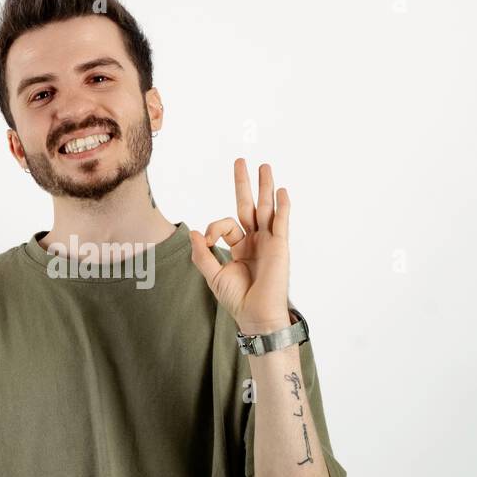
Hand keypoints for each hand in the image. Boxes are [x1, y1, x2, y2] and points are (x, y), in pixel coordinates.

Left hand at [189, 158, 292, 333]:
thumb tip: (193, 231)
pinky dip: (283, 206)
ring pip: (266, 208)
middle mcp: (256, 241)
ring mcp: (269, 242)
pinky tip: (281, 191)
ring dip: (265, 186)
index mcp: (241, 247)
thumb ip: (202, 253)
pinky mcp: (280, 246)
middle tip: (242, 161)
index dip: (214, 227)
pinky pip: (282, 222)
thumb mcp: (213, 275)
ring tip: (265, 166)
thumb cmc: (237, 299)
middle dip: (245, 184)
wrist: (256, 315)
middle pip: (250, 206)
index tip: (207, 239)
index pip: (227, 224)